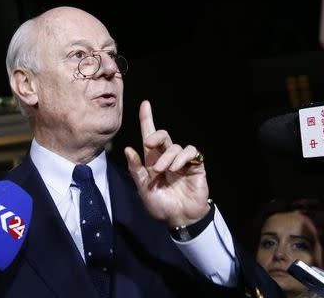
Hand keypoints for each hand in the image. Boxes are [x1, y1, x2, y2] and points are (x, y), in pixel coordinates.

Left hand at [124, 100, 209, 227]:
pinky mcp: (195, 166)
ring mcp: (182, 161)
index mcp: (153, 161)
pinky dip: (182, 157)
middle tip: (149, 145)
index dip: (147, 119)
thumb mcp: (143, 189)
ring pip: (176, 146)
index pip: (150, 136)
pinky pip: (191, 152)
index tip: (145, 104)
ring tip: (163, 171)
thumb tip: (128, 149)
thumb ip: (136, 170)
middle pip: (163, 136)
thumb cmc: (160, 205)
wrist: (179, 219)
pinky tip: (176, 168)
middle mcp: (167, 157)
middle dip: (156, 136)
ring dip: (168, 156)